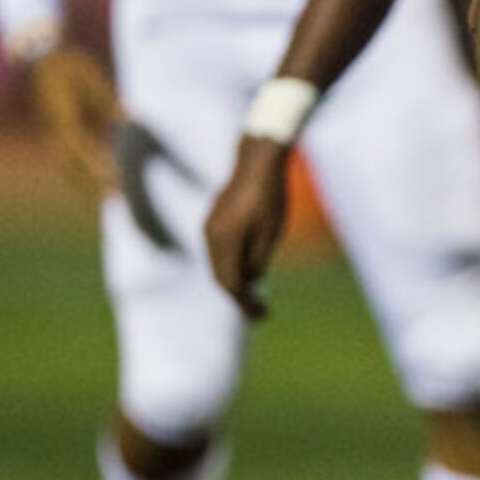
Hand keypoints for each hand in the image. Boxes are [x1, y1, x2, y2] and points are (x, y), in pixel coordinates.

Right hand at [25, 43, 123, 198]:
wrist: (38, 54)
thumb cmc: (66, 62)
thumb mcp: (92, 79)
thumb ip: (108, 102)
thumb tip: (129, 120)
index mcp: (61, 117)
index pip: (82, 150)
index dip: (99, 168)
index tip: (115, 181)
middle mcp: (52, 128)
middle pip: (71, 165)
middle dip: (93, 183)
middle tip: (116, 198)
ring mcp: (49, 129)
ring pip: (65, 164)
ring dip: (85, 181)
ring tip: (106, 194)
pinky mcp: (51, 128)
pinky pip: (64, 155)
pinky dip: (78, 169)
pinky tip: (95, 176)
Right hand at [204, 138, 289, 321]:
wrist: (257, 161)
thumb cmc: (270, 196)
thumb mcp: (270, 233)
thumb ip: (257, 260)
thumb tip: (249, 280)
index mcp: (224, 241)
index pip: (232, 284)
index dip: (246, 304)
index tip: (262, 318)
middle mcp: (210, 237)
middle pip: (222, 277)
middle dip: (240, 298)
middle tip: (259, 313)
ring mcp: (209, 228)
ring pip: (219, 265)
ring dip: (235, 283)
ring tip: (254, 297)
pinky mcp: (213, 221)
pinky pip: (219, 252)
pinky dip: (231, 266)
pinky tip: (248, 272)